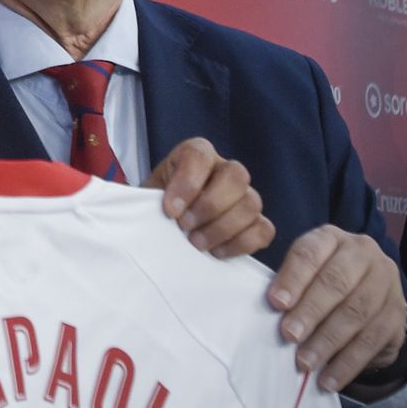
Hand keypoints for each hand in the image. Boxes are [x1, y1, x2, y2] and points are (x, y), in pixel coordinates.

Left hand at [145, 138, 274, 259]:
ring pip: (252, 203)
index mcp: (195, 154)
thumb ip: (146, 197)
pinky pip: (264, 230)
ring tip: (196, 244)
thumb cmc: (151, 208)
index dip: (187, 182)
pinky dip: (242, 243)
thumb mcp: (142, 197)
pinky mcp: (255, 222)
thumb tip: (151, 208)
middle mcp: (224, 169)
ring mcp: (244, 195)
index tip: (169, 210)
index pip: (199, 155)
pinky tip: (216, 252)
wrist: (161, 229)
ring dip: (222, 228)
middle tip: (185, 227)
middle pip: (236, 176)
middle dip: (210, 206)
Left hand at [268, 226, 406, 394]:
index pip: (311, 253)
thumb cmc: (320, 281)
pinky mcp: (396, 315)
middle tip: (288, 335)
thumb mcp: (304, 272)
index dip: (293, 278)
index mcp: (332, 238)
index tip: (276, 303)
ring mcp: (385, 283)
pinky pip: (371, 341)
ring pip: (356, 313)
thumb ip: (288, 283)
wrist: (369, 294)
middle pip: (336, 282)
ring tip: (304, 361)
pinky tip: (328, 379)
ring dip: (327, 341)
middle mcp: (364, 254)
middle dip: (310, 311)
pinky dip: (347, 363)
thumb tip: (271, 308)